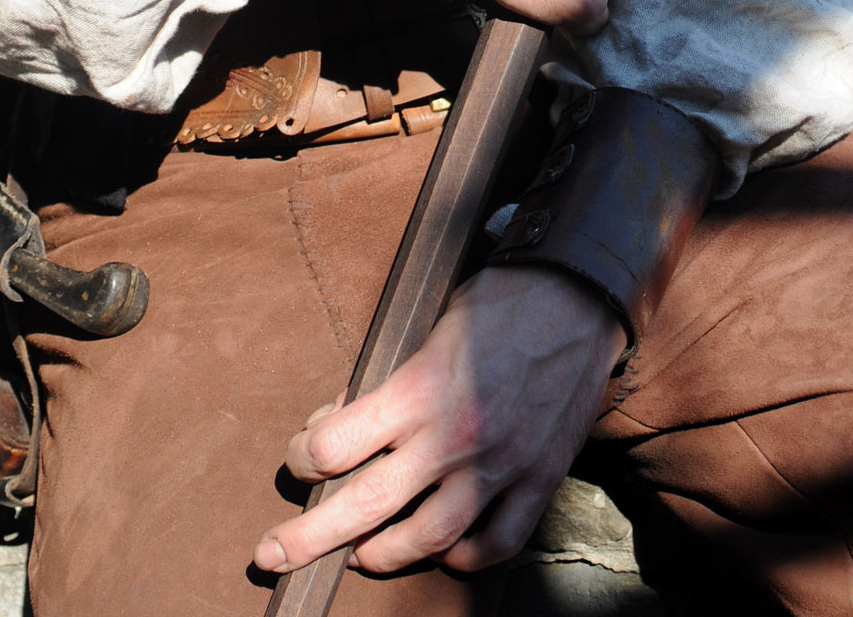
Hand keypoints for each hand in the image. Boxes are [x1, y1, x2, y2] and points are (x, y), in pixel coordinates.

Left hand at [255, 265, 624, 577]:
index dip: (304, 455)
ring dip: (382, 554)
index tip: (302, 453)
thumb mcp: (430, 325)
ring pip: (427, 539)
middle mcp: (452, 437)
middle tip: (271, 555)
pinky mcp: (538, 479)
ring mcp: (498, 466)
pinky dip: (466, 556)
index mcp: (419, 390)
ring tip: (362, 556)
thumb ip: (393, 380)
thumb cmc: (501, 299)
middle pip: (362, 507)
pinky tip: (447, 551)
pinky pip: (496, 543)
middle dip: (307, 539)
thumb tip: (349, 421)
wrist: (580, 296)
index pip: (334, 447)